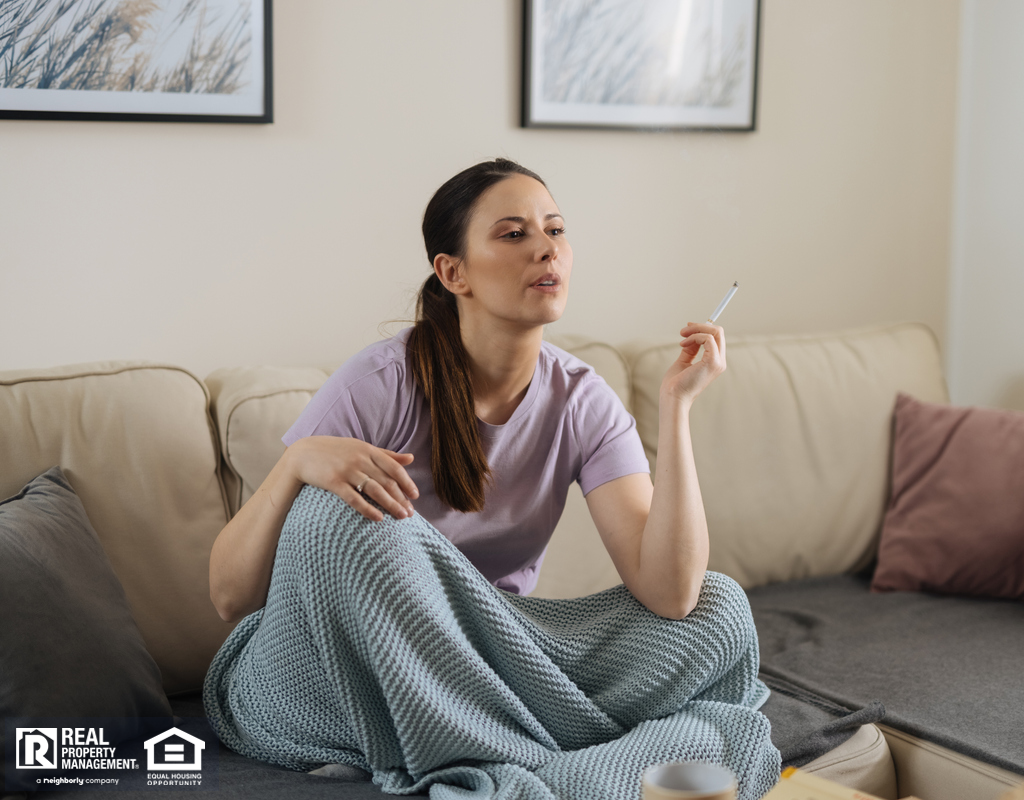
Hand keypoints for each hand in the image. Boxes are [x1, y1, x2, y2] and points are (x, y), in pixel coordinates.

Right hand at [283, 436, 418, 521]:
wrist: (303, 453)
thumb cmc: (335, 451)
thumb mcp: (361, 447)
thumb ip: (386, 454)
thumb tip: (411, 459)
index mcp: (368, 450)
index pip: (394, 467)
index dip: (406, 482)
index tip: (415, 496)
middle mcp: (360, 459)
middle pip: (386, 481)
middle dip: (401, 498)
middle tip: (410, 514)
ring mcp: (347, 470)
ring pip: (374, 490)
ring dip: (390, 504)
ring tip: (401, 517)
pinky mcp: (333, 482)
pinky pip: (354, 498)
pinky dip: (368, 509)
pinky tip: (378, 518)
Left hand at [661, 322, 726, 405]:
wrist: (673, 396)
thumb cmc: (676, 383)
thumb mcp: (684, 360)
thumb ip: (691, 348)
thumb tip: (694, 335)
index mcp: (715, 362)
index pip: (717, 338)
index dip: (703, 329)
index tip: (687, 328)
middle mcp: (720, 362)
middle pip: (719, 332)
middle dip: (699, 326)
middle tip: (683, 330)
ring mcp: (718, 362)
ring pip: (715, 332)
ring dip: (696, 330)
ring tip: (682, 337)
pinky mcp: (713, 362)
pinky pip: (708, 339)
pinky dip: (694, 337)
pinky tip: (683, 344)